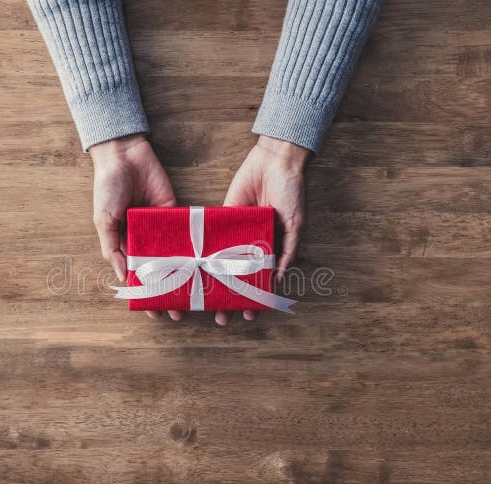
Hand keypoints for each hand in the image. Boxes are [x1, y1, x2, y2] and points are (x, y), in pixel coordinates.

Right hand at [90, 134, 181, 320]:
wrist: (124, 155)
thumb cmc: (107, 188)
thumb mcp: (103, 220)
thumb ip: (112, 247)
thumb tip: (121, 276)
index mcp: (125, 242)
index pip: (136, 275)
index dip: (144, 293)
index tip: (152, 311)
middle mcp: (145, 239)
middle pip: (159, 270)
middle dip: (168, 290)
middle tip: (177, 311)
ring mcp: (161, 227)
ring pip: (175, 256)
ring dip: (184, 275)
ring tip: (192, 296)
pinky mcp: (175, 212)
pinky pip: (184, 232)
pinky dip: (193, 248)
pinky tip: (201, 265)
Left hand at [217, 135, 308, 324]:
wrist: (276, 160)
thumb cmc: (292, 191)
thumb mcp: (295, 224)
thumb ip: (287, 251)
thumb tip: (278, 278)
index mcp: (273, 248)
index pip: (261, 280)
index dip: (255, 298)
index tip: (250, 315)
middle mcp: (253, 243)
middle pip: (238, 276)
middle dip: (230, 297)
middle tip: (221, 316)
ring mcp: (237, 231)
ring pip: (221, 262)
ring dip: (213, 282)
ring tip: (205, 301)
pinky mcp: (223, 216)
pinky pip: (212, 236)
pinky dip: (203, 252)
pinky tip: (195, 268)